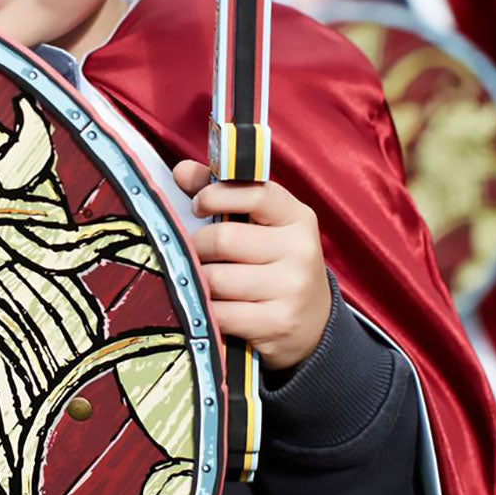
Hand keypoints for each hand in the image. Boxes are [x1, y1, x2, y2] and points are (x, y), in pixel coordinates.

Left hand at [172, 160, 331, 370]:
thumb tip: (182, 171)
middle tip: (195, 253)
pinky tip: (209, 307)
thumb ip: (223, 194)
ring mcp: (292, 289)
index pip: (254, 193)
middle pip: (224, 239)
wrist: (313, 322)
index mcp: (297, 218)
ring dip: (198, 281)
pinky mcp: (279, 323)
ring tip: (202, 280)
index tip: (198, 206)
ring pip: (216, 279)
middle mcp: (300, 251)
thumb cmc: (274, 263)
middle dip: (197, 247)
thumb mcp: (260, 224)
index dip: (215, 195)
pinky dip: (205, 310)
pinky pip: (219, 314)